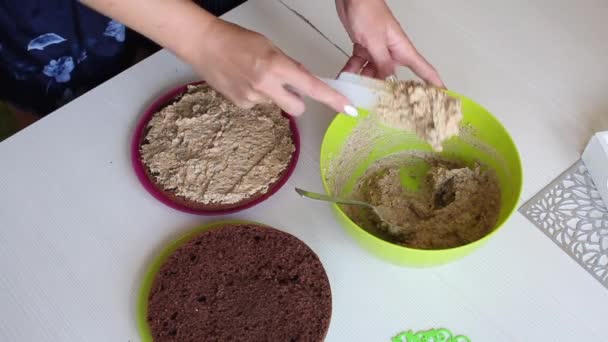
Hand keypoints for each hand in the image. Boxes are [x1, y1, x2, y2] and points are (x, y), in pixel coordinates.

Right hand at [185, 19, 352, 115]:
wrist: (204, 45)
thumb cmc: (235, 40)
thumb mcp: (270, 47)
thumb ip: (289, 66)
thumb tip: (304, 81)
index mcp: (276, 67)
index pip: (312, 87)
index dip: (331, 99)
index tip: (346, 108)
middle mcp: (265, 86)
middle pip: (298, 108)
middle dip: (298, 100)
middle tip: (287, 86)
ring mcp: (252, 98)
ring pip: (276, 104)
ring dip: (273, 94)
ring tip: (255, 76)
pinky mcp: (241, 105)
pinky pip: (259, 105)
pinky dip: (256, 96)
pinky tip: (244, 82)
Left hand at [336, 0, 443, 86]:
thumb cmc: (368, 10)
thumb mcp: (376, 41)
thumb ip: (382, 62)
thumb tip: (388, 80)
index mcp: (401, 48)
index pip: (423, 68)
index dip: (433, 82)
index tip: (442, 95)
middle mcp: (391, 51)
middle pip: (392, 76)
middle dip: (386, 90)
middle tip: (380, 106)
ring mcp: (377, 50)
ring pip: (372, 73)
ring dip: (363, 81)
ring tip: (355, 92)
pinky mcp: (364, 47)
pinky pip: (359, 65)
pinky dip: (352, 70)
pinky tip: (345, 78)